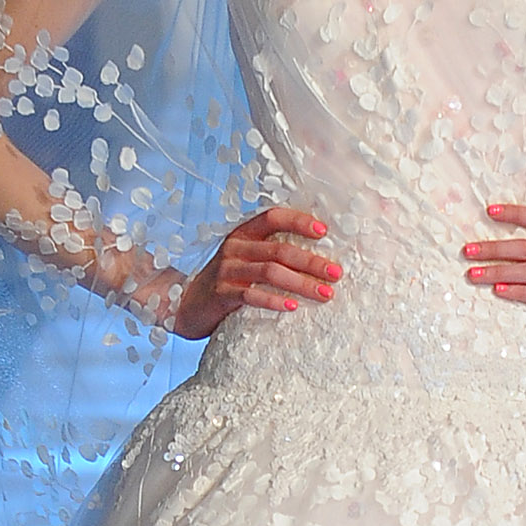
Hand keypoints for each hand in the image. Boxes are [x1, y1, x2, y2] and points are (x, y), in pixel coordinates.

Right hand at [169, 208, 340, 338]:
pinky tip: (292, 306)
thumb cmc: (228, 281)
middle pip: (279, 249)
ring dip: (302, 283)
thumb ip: (271, 252)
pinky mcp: (221, 293)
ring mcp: (227, 270)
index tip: (324, 232)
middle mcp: (235, 247)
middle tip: (336, 273)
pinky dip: (273, 300)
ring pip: (270, 272)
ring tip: (325, 294)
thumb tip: (319, 257)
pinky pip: (250, 295)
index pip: (274, 218)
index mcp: (244, 233)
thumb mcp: (246, 259)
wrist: (188, 305)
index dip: (299, 221)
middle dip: (312, 261)